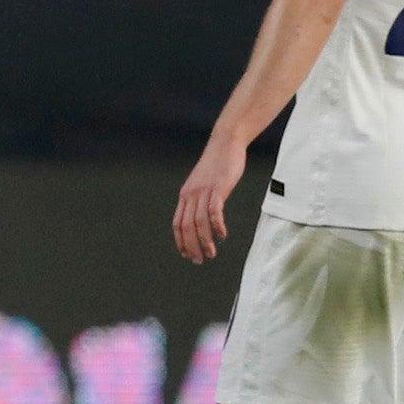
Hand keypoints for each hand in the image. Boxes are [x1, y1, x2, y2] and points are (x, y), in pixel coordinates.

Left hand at [172, 135, 247, 262]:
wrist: (225, 143)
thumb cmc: (217, 165)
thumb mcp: (205, 184)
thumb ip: (202, 200)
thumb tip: (205, 217)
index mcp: (185, 195)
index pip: (177, 223)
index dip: (180, 241)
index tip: (186, 255)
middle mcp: (191, 194)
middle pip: (186, 226)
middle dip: (191, 246)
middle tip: (199, 260)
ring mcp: (203, 191)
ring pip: (199, 222)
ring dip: (204, 241)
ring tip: (210, 254)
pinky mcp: (218, 187)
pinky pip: (214, 210)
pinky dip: (216, 225)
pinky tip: (222, 235)